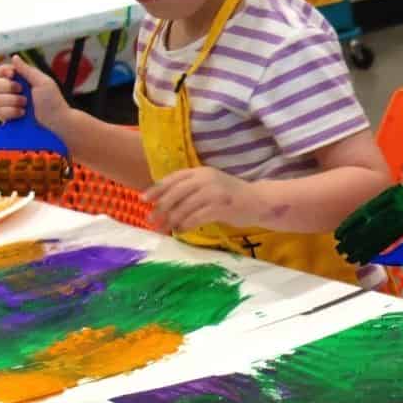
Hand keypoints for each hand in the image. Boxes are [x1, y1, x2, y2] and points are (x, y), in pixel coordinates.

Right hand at [0, 56, 73, 129]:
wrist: (56, 123)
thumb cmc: (53, 102)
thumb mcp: (43, 82)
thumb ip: (27, 70)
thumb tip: (14, 57)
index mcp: (20, 80)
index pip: (1, 71)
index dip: (4, 72)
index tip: (12, 75)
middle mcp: (12, 91)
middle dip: (9, 88)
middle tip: (23, 93)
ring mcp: (8, 105)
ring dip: (13, 102)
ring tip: (26, 106)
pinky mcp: (7, 118)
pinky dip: (11, 113)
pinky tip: (22, 115)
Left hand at [145, 167, 265, 232]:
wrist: (258, 201)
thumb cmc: (230, 196)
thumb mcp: (208, 186)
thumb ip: (189, 189)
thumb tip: (163, 202)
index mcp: (200, 172)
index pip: (173, 179)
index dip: (157, 189)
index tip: (144, 199)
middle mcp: (206, 178)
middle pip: (176, 193)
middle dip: (161, 207)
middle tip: (151, 219)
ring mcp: (214, 192)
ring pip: (185, 206)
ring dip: (173, 219)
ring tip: (166, 228)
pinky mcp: (221, 206)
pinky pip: (197, 217)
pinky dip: (186, 224)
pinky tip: (181, 230)